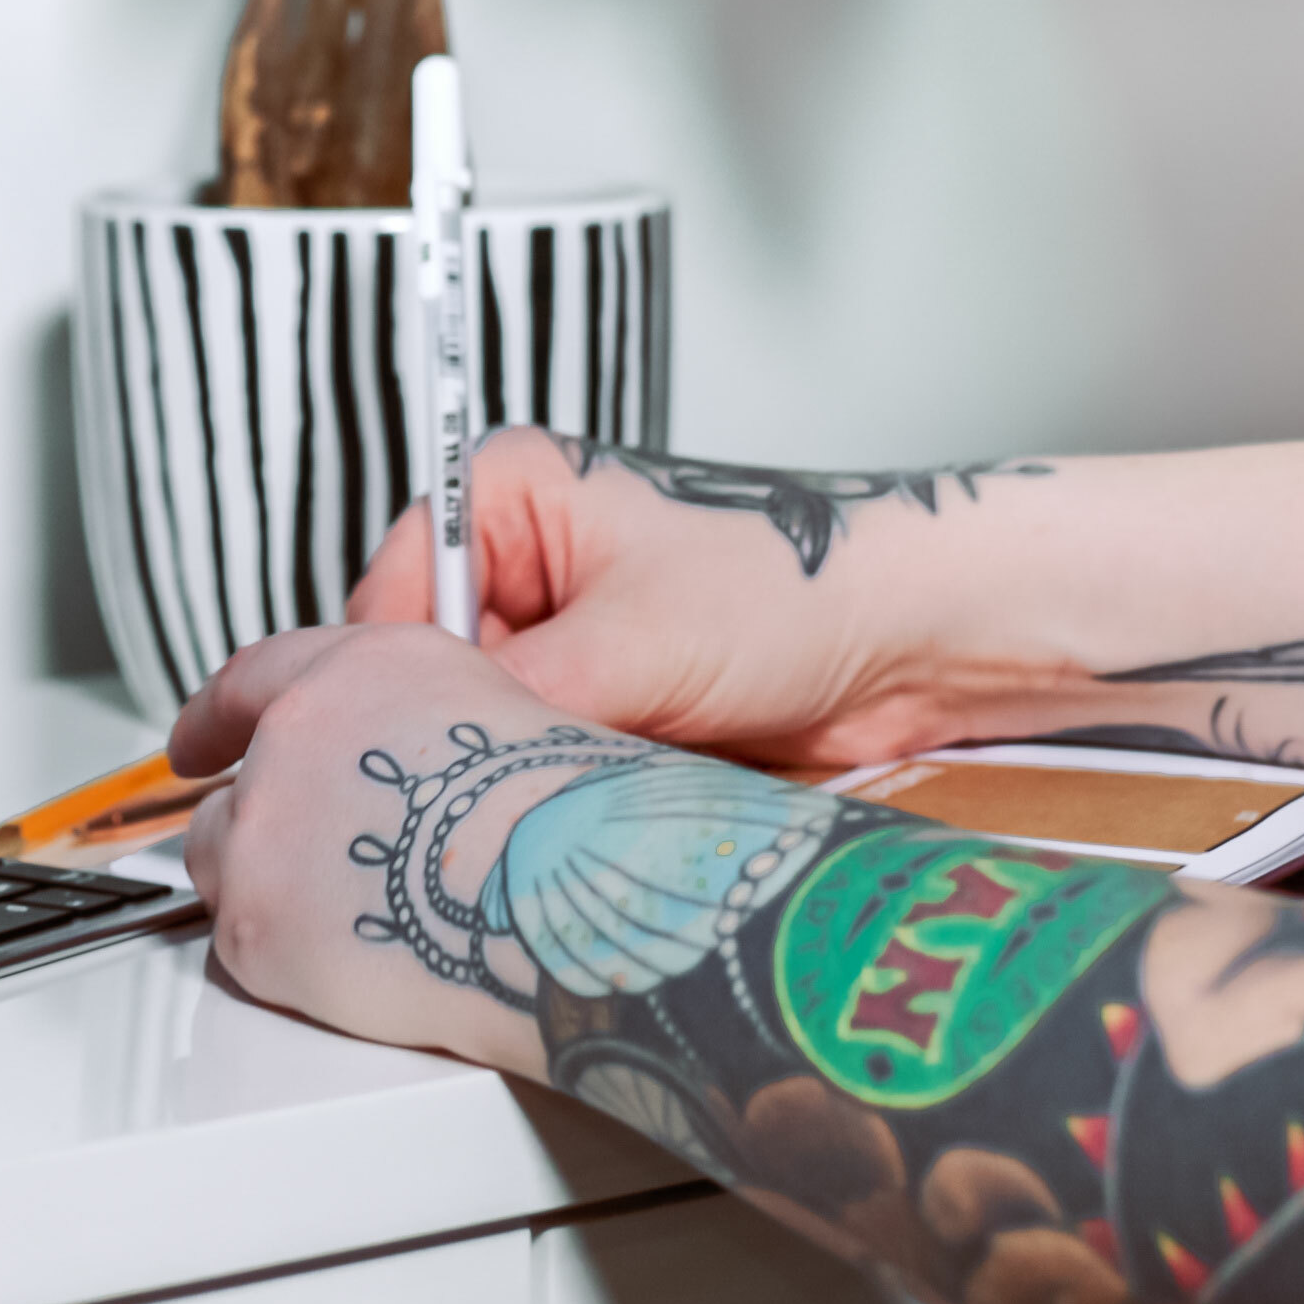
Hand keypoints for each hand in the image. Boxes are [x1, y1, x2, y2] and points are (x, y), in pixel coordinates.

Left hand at [168, 621, 596, 1074]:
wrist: (559, 897)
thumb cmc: (554, 818)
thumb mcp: (479, 710)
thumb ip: (394, 721)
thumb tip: (370, 762)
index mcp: (351, 672)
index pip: (251, 682)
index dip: (216, 719)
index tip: (195, 743)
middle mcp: (291, 737)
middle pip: (232, 795)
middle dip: (265, 835)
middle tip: (324, 875)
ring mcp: (262, 833)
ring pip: (226, 868)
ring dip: (272, 894)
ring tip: (357, 920)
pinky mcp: (254, 925)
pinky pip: (245, 945)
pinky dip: (288, 958)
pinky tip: (358, 959)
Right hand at [318, 431, 1003, 773]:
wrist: (909, 645)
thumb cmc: (793, 591)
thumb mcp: (634, 645)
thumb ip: (519, 697)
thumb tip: (434, 760)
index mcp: (509, 495)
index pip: (393, 600)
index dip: (400, 687)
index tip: (410, 761)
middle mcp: (525, 559)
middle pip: (433, 672)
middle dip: (468, 735)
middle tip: (489, 796)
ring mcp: (565, 633)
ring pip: (489, 724)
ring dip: (522, 766)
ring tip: (557, 796)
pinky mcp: (603, 698)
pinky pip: (543, 754)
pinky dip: (560, 785)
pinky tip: (585, 807)